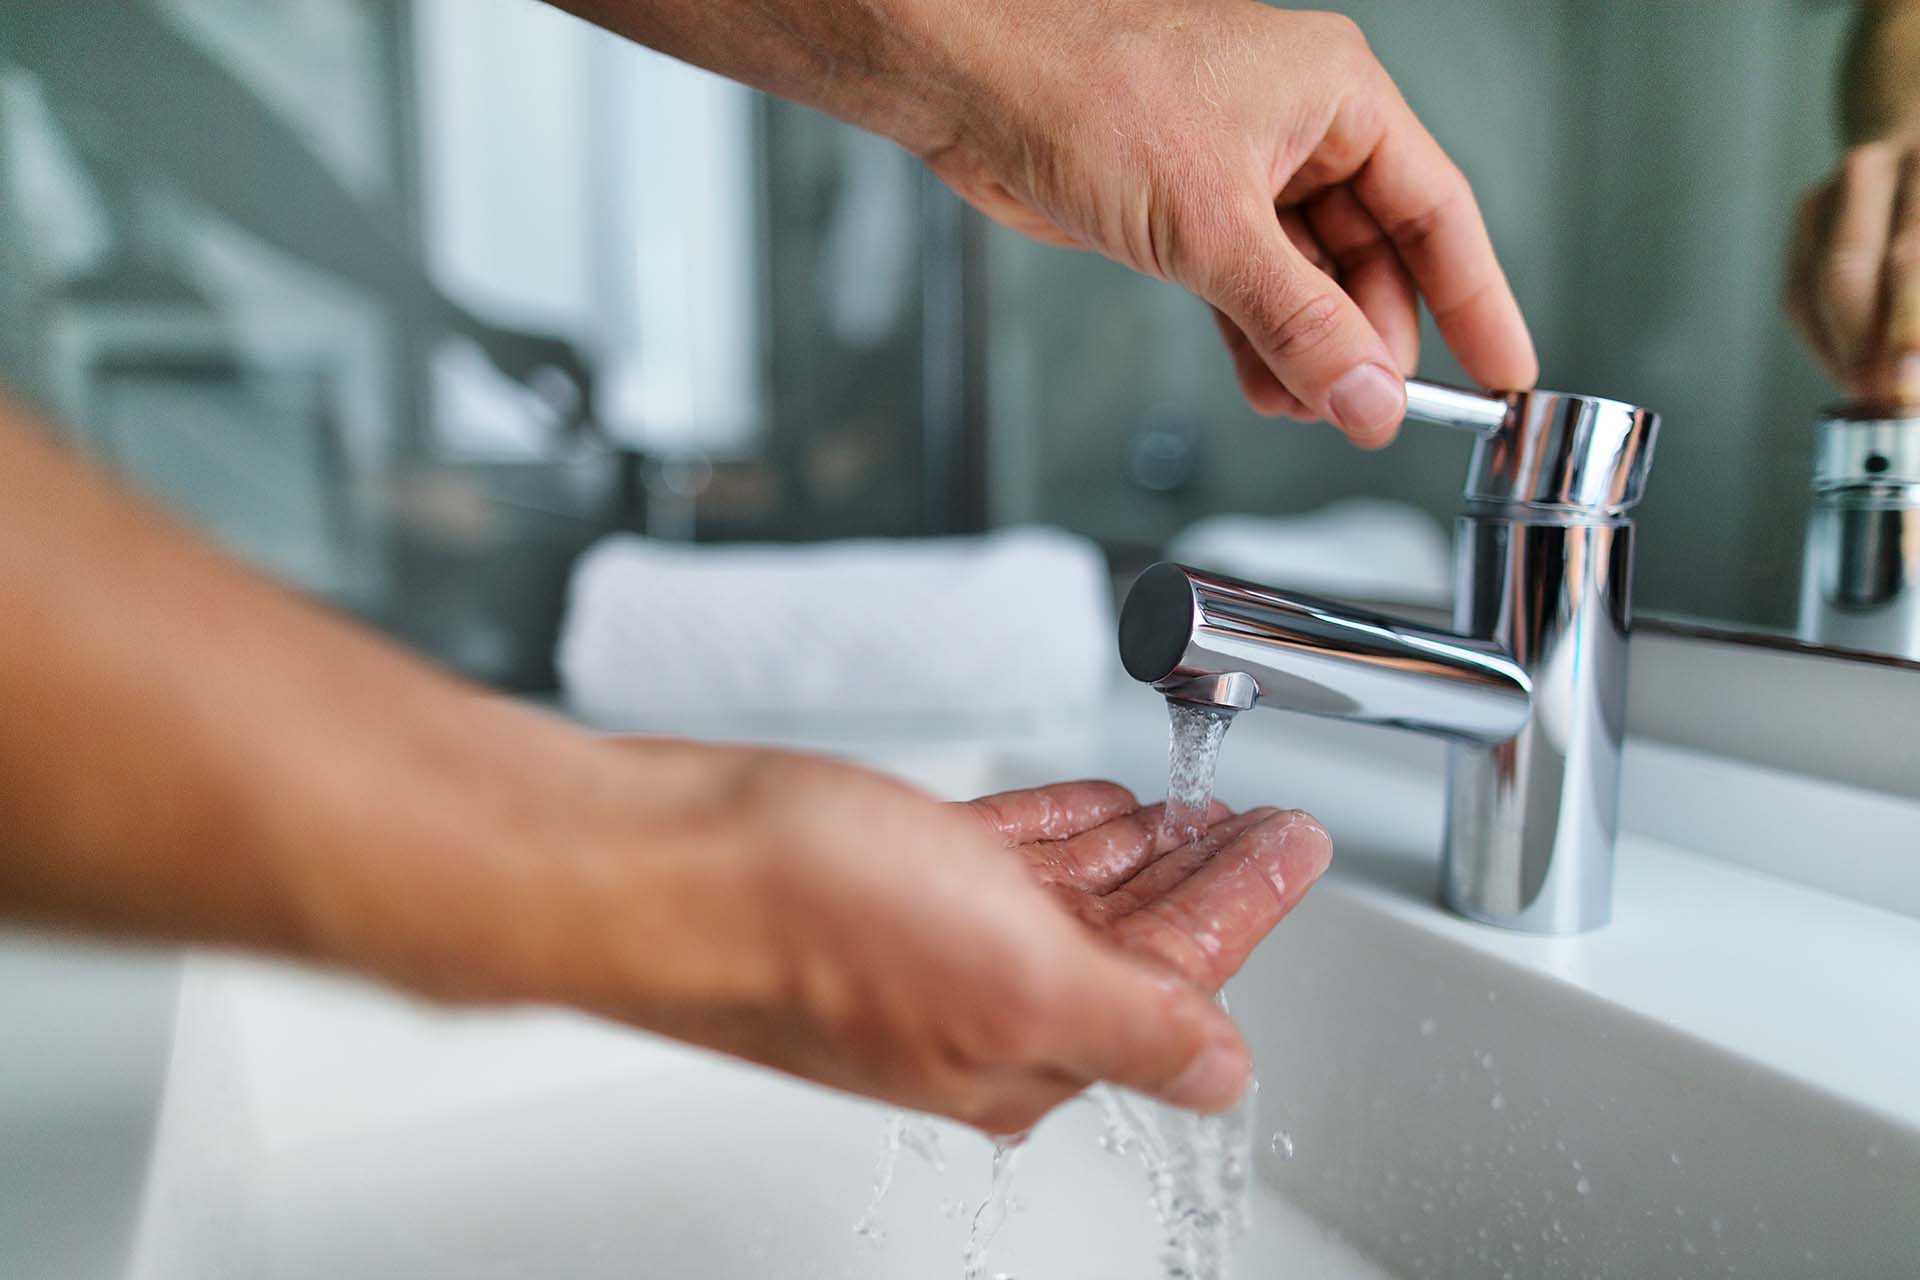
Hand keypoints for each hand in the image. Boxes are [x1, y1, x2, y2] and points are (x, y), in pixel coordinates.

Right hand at [378, 741, 1329, 1135]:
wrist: (654, 861)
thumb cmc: (804, 922)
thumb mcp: (1012, 977)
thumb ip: (1134, 1024)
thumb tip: (1223, 1074)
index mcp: (1021, 1049)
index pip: (1175, 979)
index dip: (1246, 906)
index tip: (1295, 844)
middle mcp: (978, 1004)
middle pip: (1128, 938)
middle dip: (1204, 879)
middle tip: (1264, 823)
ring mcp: (927, 937)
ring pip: (1067, 894)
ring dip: (1139, 850)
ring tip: (1195, 807)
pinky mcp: (880, 875)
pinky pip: (998, 852)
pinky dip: (1056, 828)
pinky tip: (1091, 807)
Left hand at [920, 2, 1536, 444]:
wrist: (975, 87)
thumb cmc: (1083, 90)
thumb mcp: (1212, 225)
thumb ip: (1296, 321)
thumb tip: (1365, 392)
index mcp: (1336, 96)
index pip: (1438, 211)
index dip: (1476, 299)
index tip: (1504, 370)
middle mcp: (1297, 128)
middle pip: (1374, 255)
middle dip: (1371, 341)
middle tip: (1370, 410)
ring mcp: (1241, 170)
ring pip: (1309, 280)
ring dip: (1310, 352)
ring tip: (1310, 409)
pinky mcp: (1186, 209)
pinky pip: (1251, 289)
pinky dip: (1260, 341)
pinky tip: (1268, 387)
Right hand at [1786, 138, 1919, 405]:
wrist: (1919, 139)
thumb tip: (1916, 375)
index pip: (1911, 255)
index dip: (1907, 324)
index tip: (1910, 382)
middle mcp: (1873, 169)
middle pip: (1847, 268)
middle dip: (1864, 346)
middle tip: (1887, 397)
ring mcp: (1827, 193)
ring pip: (1814, 287)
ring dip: (1844, 351)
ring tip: (1873, 393)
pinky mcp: (1802, 223)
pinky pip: (1799, 295)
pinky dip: (1824, 341)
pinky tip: (1851, 370)